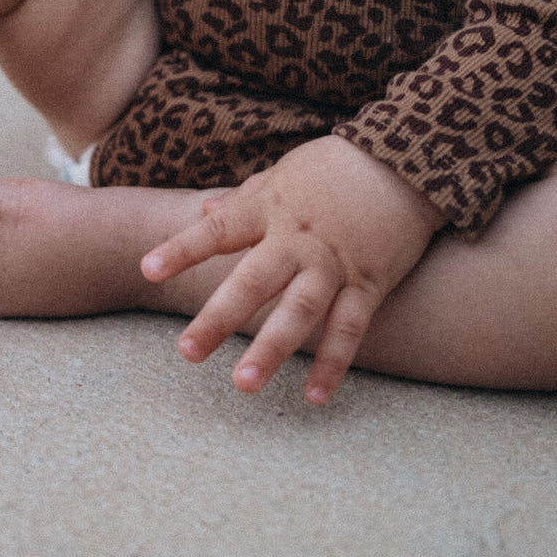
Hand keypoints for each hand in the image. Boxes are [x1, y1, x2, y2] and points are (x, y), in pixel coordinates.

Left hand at [141, 136, 443, 403]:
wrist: (408, 160)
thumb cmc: (336, 165)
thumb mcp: (283, 172)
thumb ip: (242, 198)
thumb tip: (204, 211)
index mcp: (270, 208)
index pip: (217, 230)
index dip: (182, 249)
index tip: (148, 270)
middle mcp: (298, 239)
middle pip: (253, 282)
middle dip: (219, 318)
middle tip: (188, 353)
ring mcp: (334, 265)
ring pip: (300, 312)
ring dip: (271, 349)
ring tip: (244, 384)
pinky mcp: (370, 283)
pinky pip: (349, 329)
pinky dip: (333, 363)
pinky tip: (314, 396)